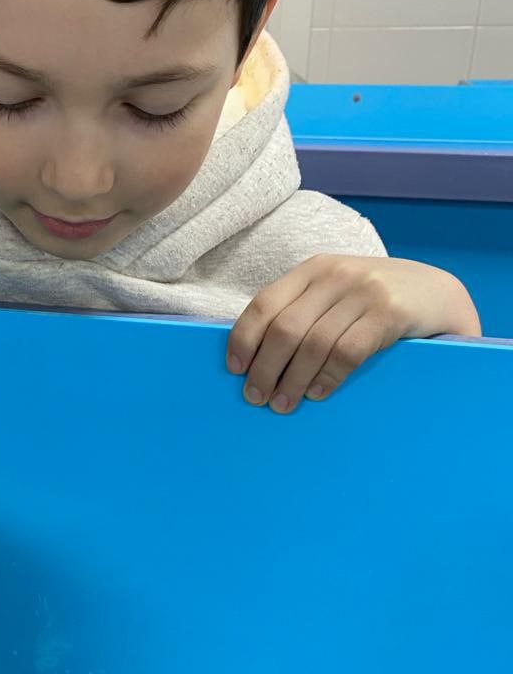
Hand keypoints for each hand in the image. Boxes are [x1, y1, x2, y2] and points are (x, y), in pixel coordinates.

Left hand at [227, 255, 480, 413]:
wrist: (439, 293)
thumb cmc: (376, 302)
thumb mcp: (336, 294)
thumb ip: (304, 311)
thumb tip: (256, 357)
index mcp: (314, 269)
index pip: (264, 304)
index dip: (243, 339)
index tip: (234, 369)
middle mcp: (335, 275)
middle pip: (285, 329)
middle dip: (265, 368)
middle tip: (256, 397)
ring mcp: (364, 292)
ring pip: (313, 344)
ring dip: (293, 381)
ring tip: (283, 404)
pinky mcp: (390, 313)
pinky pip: (347, 352)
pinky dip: (328, 378)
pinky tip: (319, 394)